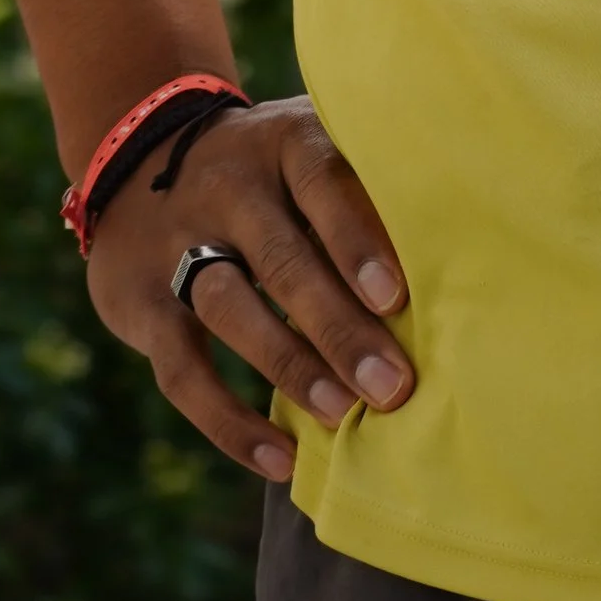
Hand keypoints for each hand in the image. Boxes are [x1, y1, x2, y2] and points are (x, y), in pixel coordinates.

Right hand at [85, 95, 411, 482]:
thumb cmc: (272, 167)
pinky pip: (182, 371)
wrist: (138, 151)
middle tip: (392, 385)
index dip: (357, 240)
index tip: (398, 298)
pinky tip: (279, 458)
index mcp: (283, 142)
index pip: (321, 183)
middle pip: (281, 260)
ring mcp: (176, 243)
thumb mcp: (311, 144)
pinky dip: (229, 421)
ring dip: (289, 368)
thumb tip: (462, 252)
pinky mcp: (139, 301)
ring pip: (230, 309)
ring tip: (344, 415)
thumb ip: (368, 183)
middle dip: (338, 327)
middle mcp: (226, 187)